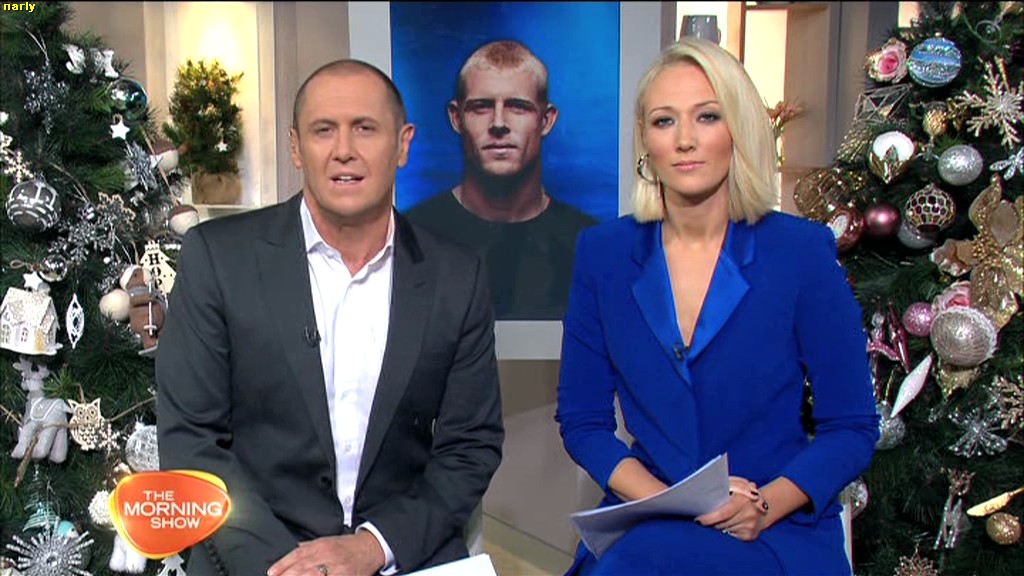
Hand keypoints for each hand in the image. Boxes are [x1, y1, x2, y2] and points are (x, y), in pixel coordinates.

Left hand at [267, 532, 384, 575]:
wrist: (371, 548)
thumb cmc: (347, 546)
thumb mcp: (328, 540)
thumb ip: (309, 546)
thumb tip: (294, 550)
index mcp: (322, 544)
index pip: (298, 554)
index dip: (283, 564)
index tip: (271, 573)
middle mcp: (327, 555)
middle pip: (302, 568)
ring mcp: (336, 569)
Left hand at [694, 476, 769, 541]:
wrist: (767, 508)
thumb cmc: (746, 495)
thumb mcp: (738, 485)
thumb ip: (726, 486)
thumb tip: (707, 489)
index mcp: (743, 501)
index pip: (722, 513)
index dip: (709, 518)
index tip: (698, 519)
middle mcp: (749, 515)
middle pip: (722, 523)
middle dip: (710, 522)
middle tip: (701, 520)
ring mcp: (750, 527)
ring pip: (724, 530)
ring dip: (716, 526)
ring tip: (712, 521)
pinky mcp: (750, 537)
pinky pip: (731, 536)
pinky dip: (725, 531)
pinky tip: (724, 526)